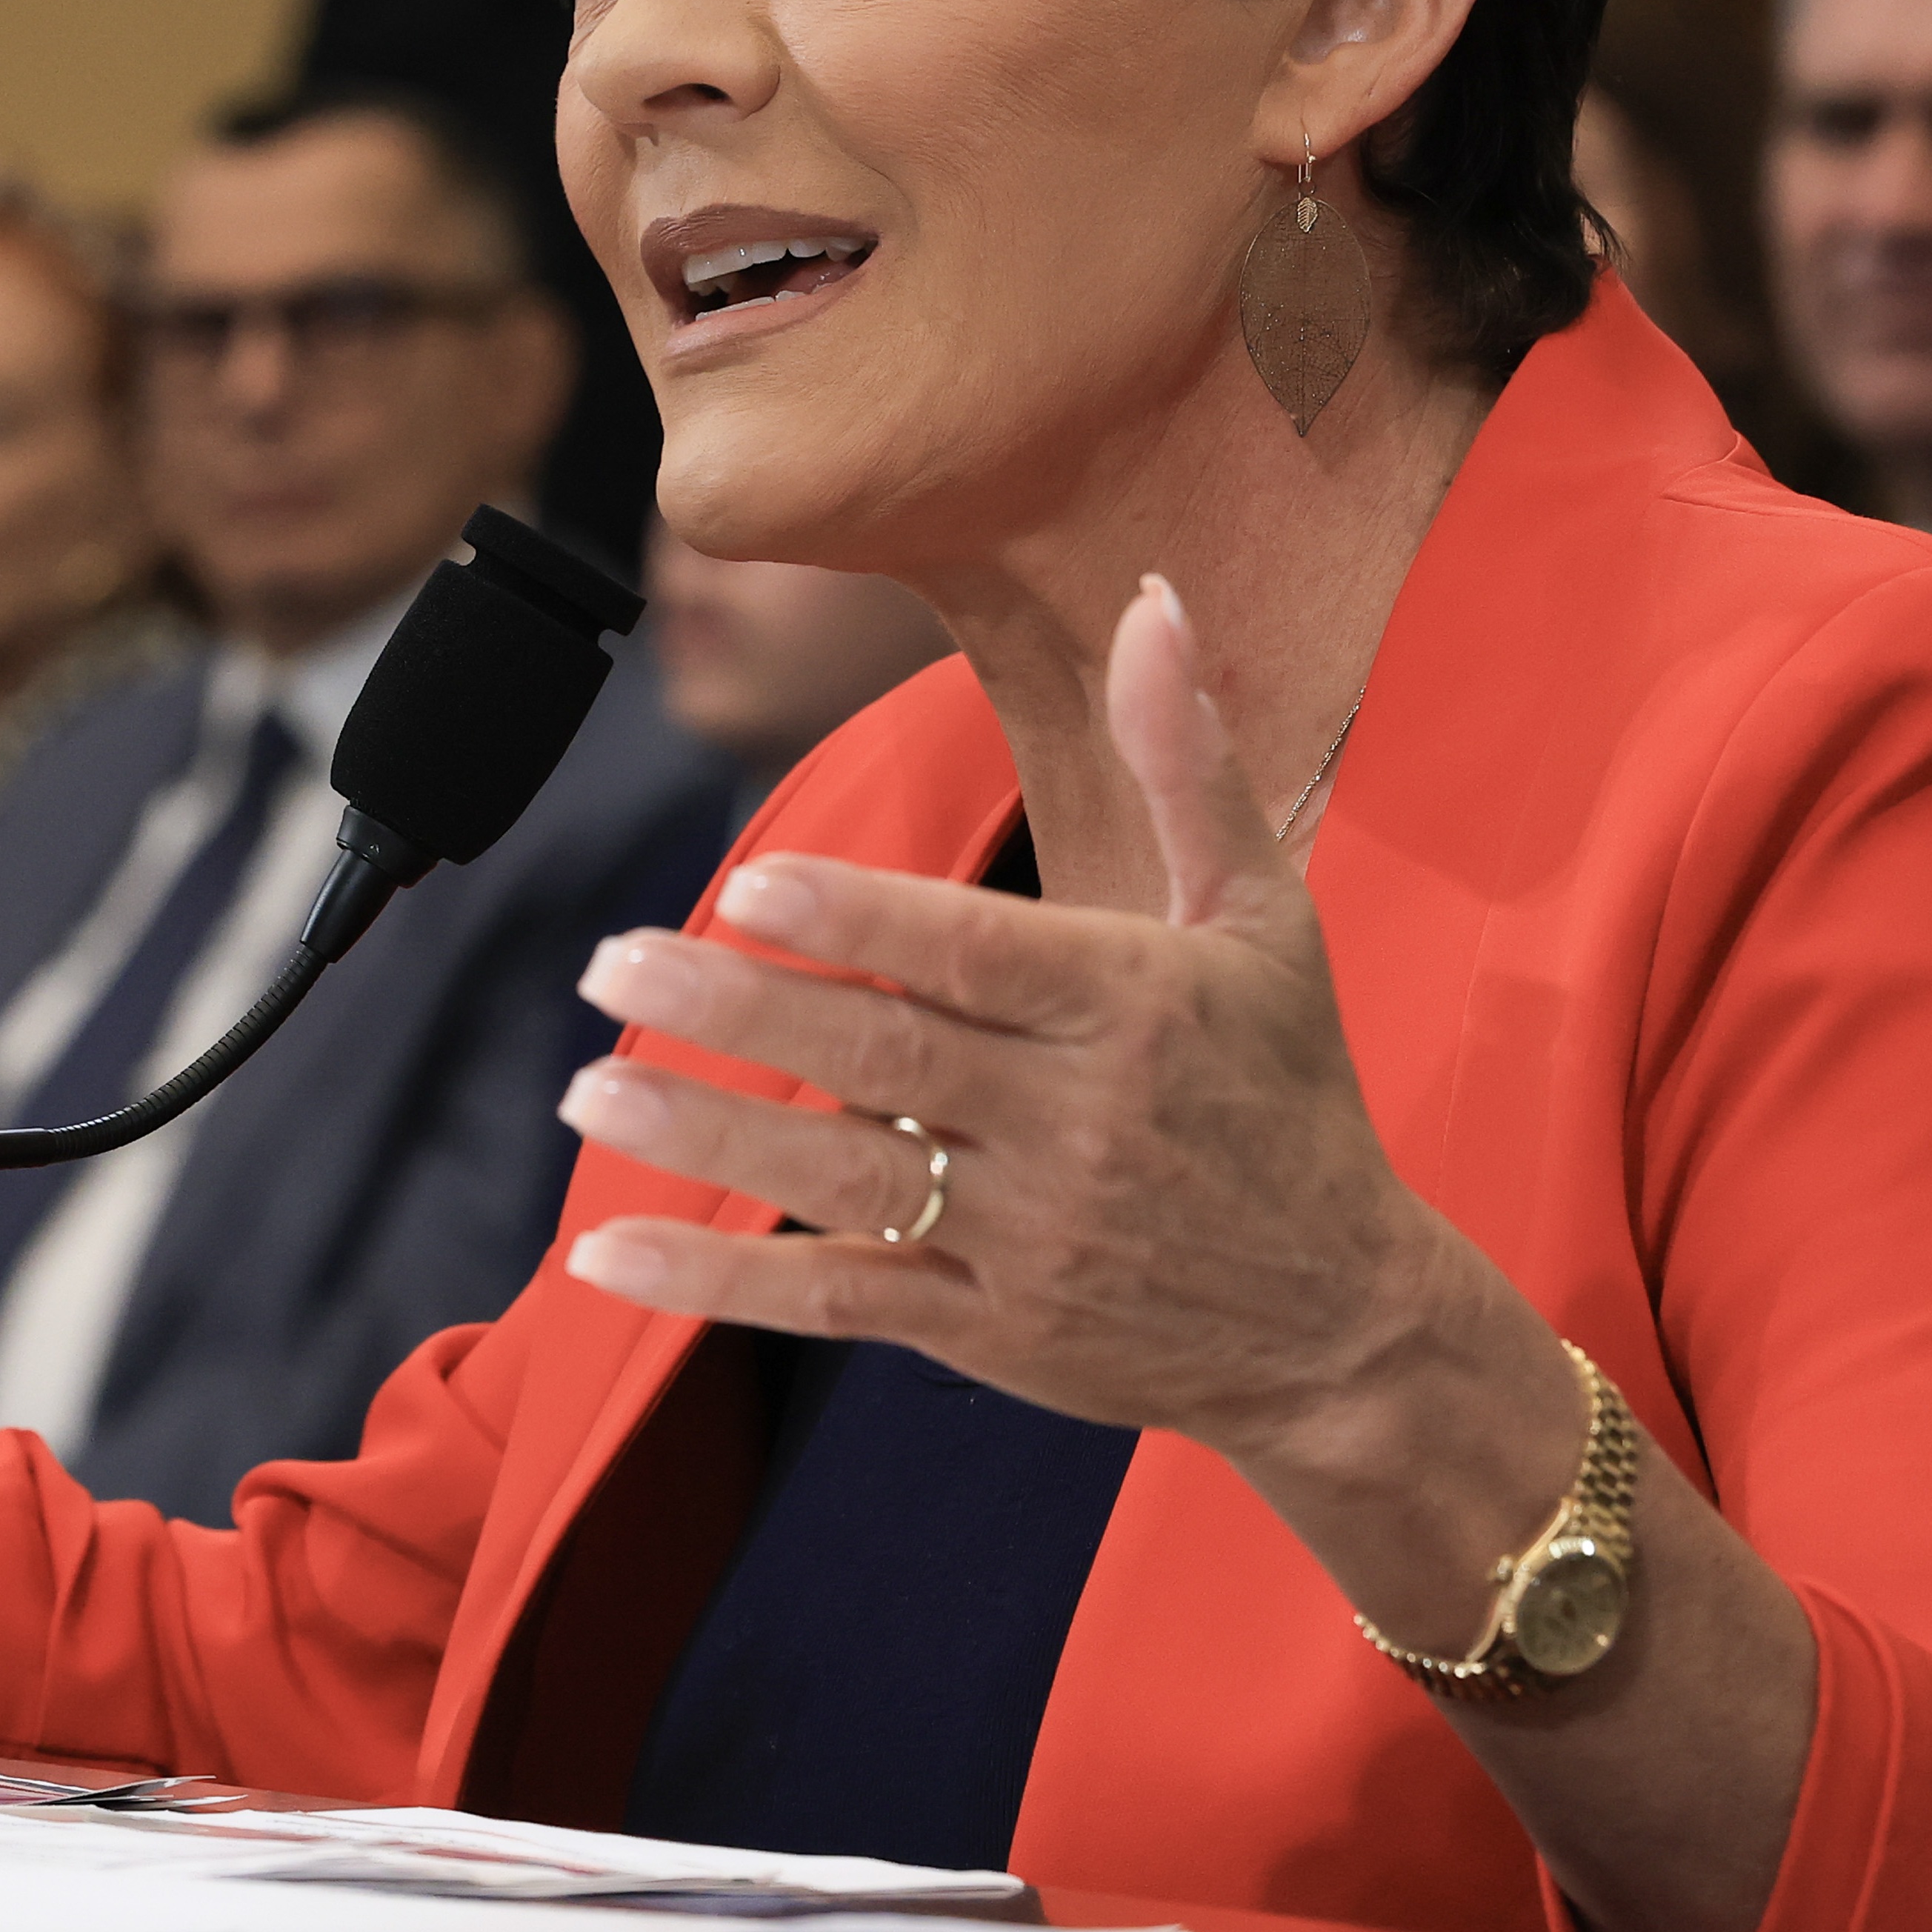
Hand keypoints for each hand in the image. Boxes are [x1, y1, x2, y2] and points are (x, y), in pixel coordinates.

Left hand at [554, 572, 1482, 1469]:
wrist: (1346, 1325)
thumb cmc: (1293, 1092)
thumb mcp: (1267, 919)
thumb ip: (1188, 761)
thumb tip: (1152, 602)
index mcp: (1135, 1007)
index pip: (978, 956)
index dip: (862, 922)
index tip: (751, 885)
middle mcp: (1077, 1125)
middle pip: (887, 1059)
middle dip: (740, 1012)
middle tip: (611, 962)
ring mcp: (1026, 1237)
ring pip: (845, 1182)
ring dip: (706, 1139)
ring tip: (585, 1093)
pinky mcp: (988, 1330)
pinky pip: (839, 1302)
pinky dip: (721, 1285)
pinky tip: (607, 1256)